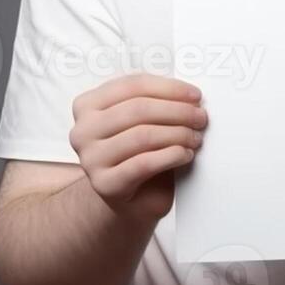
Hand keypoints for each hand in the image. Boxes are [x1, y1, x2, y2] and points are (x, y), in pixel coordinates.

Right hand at [69, 73, 206, 222]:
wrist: (128, 198)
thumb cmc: (139, 152)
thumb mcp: (144, 120)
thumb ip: (156, 101)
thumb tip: (190, 94)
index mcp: (88, 105)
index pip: (133, 85)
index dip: (169, 88)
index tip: (196, 95)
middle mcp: (82, 130)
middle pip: (138, 109)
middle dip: (177, 111)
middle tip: (201, 117)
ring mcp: (90, 158)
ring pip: (142, 135)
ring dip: (178, 134)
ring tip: (196, 138)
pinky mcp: (104, 184)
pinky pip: (144, 163)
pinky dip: (171, 156)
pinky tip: (186, 155)